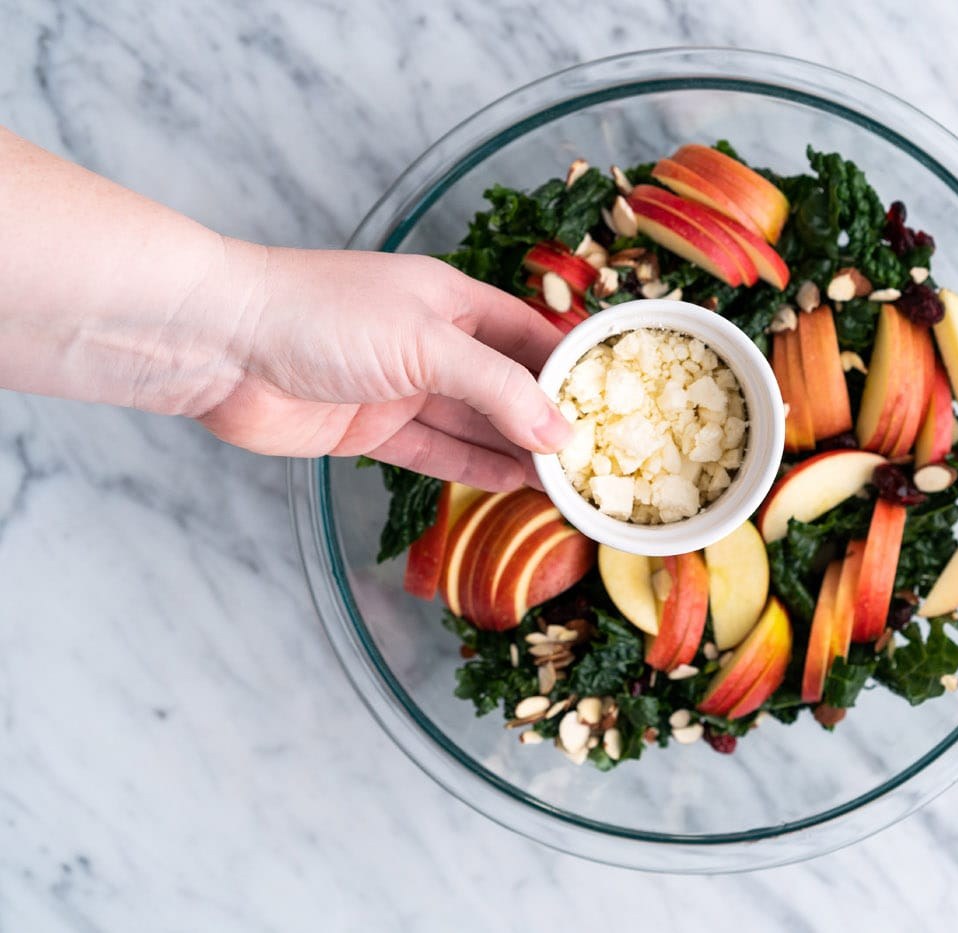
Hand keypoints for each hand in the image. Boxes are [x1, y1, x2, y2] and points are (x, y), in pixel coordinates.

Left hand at [198, 242, 571, 489]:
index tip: (619, 403)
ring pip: (477, 425)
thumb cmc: (320, 315)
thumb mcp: (426, 343)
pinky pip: (438, 453)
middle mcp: (434, 343)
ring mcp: (403, 388)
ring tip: (570, 482)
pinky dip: (475, 469)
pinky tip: (516, 485)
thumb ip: (497, 389)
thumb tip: (560, 432)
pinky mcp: (372, 430)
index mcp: (453, 302)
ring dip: (520, 452)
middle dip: (552, 419)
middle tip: (601, 457)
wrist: (218, 344)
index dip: (575, 367)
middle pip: (509, 386)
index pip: (533, 334)